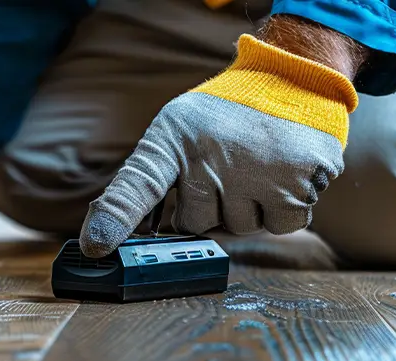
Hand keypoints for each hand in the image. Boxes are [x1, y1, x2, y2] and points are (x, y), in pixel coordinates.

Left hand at [79, 32, 359, 257]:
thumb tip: (111, 236)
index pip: (137, 185)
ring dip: (247, 208)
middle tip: (223, 169)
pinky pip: (281, 224)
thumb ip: (146, 180)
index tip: (97, 247)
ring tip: (255, 166)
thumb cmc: (223, 116)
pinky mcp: (298, 180)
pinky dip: (283, 209)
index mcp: (172, 140)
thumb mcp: (175, 131)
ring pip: (240, 228)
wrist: (293, 77)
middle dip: (207, 208)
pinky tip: (281, 175)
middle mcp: (209, 155)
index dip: (115, 220)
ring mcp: (255, 170)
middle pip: (193, 224)